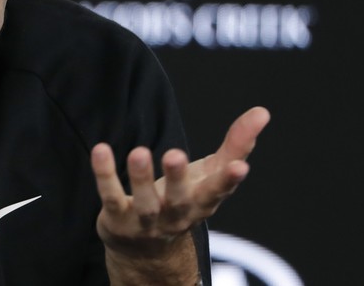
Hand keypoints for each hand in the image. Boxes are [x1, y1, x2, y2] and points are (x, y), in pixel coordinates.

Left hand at [90, 106, 269, 258]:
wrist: (146, 251)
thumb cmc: (184, 200)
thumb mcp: (210, 174)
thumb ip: (236, 145)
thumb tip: (262, 112)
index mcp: (203, 202)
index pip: (218, 192)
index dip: (228, 180)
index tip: (240, 166)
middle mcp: (176, 215)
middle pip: (179, 201)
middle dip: (178, 179)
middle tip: (175, 154)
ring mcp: (146, 221)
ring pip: (144, 203)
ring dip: (142, 178)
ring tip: (139, 152)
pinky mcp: (118, 219)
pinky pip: (111, 196)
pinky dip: (105, 175)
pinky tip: (101, 150)